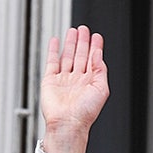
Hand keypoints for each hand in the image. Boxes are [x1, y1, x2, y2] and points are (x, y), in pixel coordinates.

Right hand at [40, 25, 108, 152]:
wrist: (68, 123)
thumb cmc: (85, 113)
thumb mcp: (101, 89)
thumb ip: (100, 71)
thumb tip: (99, 55)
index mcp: (91, 82)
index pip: (93, 59)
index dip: (95, 47)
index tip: (96, 36)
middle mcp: (77, 79)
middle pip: (80, 55)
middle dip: (82, 41)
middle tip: (84, 29)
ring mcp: (63, 79)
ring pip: (67, 56)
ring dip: (70, 43)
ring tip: (73, 31)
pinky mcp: (50, 80)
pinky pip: (52, 62)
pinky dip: (53, 51)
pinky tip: (56, 41)